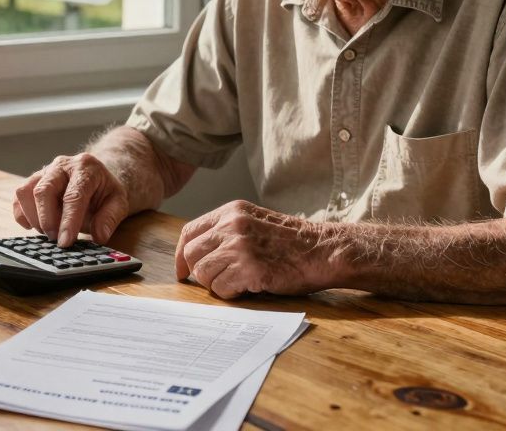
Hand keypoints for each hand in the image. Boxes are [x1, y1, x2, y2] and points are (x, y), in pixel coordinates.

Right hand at [12, 153, 130, 246]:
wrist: (96, 178)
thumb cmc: (105, 191)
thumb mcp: (118, 203)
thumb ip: (110, 219)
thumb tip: (99, 236)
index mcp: (86, 168)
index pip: (74, 195)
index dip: (68, 221)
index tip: (65, 242)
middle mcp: (62, 165)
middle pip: (44, 190)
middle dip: (47, 220)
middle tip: (55, 240)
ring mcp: (44, 171)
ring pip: (26, 191)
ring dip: (33, 217)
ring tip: (48, 233)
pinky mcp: (33, 180)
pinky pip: (19, 196)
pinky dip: (22, 214)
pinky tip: (34, 226)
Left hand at [174, 200, 334, 298]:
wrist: (323, 251)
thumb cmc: (291, 242)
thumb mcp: (255, 222)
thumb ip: (227, 231)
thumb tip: (198, 254)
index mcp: (232, 211)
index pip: (190, 231)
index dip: (182, 254)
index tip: (182, 270)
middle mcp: (232, 225)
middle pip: (192, 254)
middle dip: (199, 272)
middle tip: (216, 280)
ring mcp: (240, 247)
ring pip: (204, 274)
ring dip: (218, 284)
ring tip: (239, 282)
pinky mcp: (250, 270)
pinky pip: (222, 289)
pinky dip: (231, 294)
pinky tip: (248, 287)